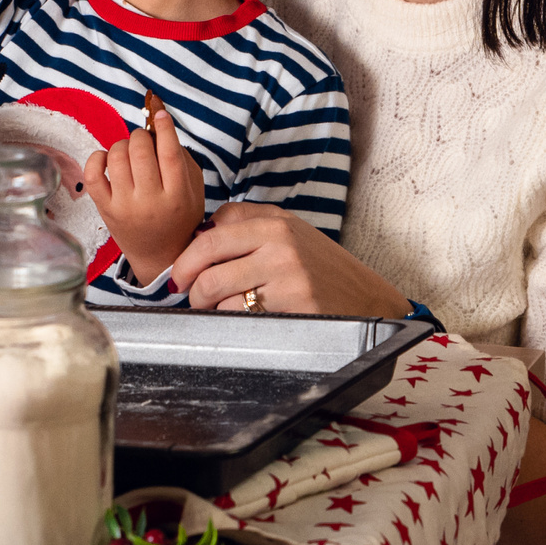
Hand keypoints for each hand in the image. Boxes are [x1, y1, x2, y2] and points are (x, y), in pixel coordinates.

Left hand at [83, 106, 205, 286]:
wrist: (159, 257)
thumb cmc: (179, 218)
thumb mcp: (194, 190)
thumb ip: (182, 158)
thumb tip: (159, 126)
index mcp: (177, 196)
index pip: (169, 154)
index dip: (164, 128)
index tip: (160, 114)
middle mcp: (150, 203)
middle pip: (141, 151)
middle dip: (141, 135)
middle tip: (144, 140)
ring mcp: (124, 207)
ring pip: (117, 157)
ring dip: (122, 144)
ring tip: (129, 152)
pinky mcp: (105, 210)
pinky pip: (93, 174)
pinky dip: (97, 158)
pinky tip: (108, 158)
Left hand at [166, 201, 412, 317]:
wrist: (365, 298)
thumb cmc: (320, 265)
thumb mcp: (288, 230)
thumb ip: (246, 222)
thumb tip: (199, 233)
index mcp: (274, 223)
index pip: (211, 235)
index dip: (186, 258)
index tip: (179, 274)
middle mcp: (280, 245)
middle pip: (209, 266)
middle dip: (190, 287)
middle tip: (190, 298)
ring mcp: (288, 278)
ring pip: (220, 295)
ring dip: (209, 309)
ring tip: (216, 311)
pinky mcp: (295, 308)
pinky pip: (242, 317)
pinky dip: (232, 322)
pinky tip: (242, 320)